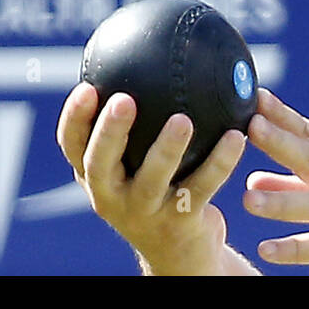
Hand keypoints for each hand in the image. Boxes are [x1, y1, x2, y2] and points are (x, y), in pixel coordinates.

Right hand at [56, 82, 247, 274]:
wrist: (180, 255)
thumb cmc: (157, 192)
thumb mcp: (135, 163)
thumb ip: (136, 124)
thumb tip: (147, 53)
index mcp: (94, 177)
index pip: (72, 146)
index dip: (74, 118)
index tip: (86, 86)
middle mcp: (110, 197)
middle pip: (100, 163)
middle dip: (110, 131)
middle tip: (124, 100)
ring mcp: (143, 213)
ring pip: (152, 179)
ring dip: (167, 148)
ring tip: (182, 120)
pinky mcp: (179, 224)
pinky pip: (201, 187)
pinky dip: (220, 162)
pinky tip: (237, 136)